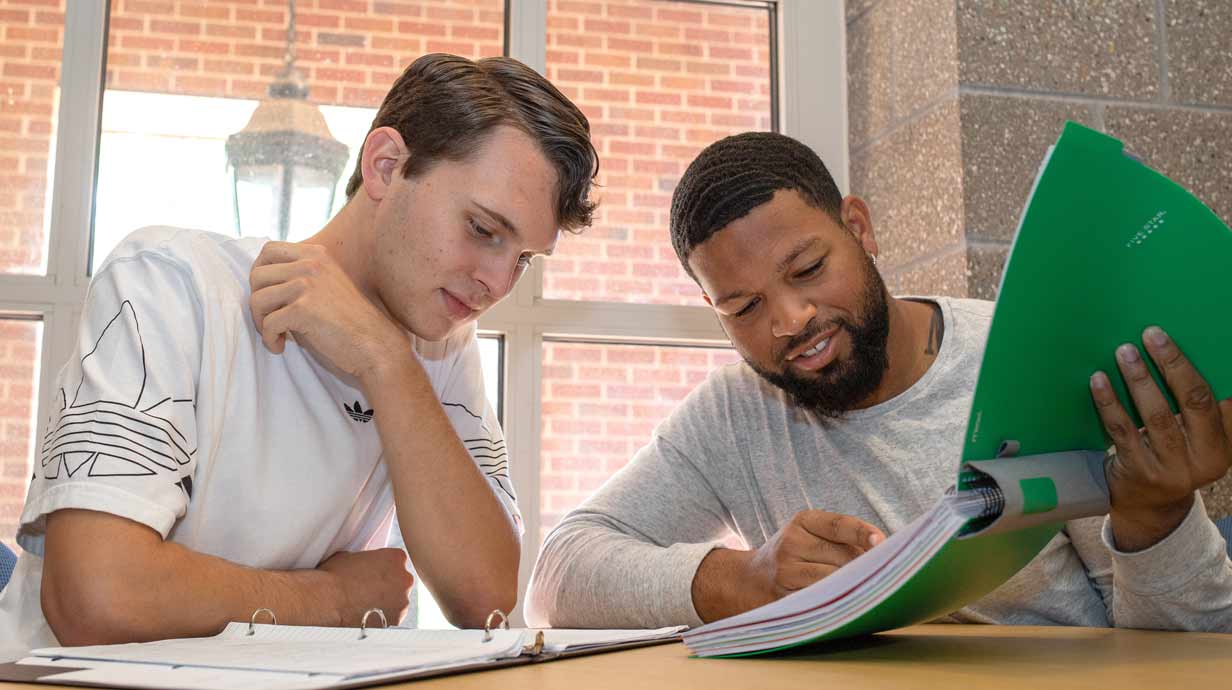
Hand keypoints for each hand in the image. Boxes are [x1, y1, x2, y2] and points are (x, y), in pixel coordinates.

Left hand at [249, 242, 408, 381]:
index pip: (269, 250)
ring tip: (275, 336)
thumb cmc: (346, 322)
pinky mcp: (304, 309)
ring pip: (257, 299)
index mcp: (316, 255)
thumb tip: (256, 282)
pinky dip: (269, 339)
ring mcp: (307, 284)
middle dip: (257, 302)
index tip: (267, 297)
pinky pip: (268, 323)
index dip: (260, 274)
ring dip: (261, 323)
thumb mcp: (323, 287)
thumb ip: (296, 278)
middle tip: (269, 322)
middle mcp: (311, 263)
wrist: (374, 345)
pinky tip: (280, 347)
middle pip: (257, 275)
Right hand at [319, 548, 414, 626]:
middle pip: (400, 580)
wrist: (328, 601)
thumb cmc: (335, 577)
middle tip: (368, 589)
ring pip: (398, 600)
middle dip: (387, 585)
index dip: (383, 567)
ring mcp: (403, 600)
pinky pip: (391, 616)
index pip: (396, 560)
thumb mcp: (351, 556)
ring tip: (365, 604)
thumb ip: (366, 558)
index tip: (373, 573)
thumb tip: (363, 564)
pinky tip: (366, 615)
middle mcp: (405, 578)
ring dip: (386, 602)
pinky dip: (382, 616)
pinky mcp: (396, 620)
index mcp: (396, 557)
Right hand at [746, 510, 884, 600]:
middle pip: (841, 557)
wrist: (749, 580)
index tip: (882, 541)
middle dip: (866, 567)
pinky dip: (839, 603)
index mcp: (802, 521)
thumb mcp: (810, 534)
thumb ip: (844, 538)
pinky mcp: (785, 597)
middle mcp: (791, 543)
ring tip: (874, 591)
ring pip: (833, 581)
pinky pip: (820, 601)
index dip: (861, 532)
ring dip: (856, 587)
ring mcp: (786, 572)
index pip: (837, 524)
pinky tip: (852, 605)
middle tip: (891, 574)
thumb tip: (888, 551)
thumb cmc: (796, 555)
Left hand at [1090, 326, 1231, 550]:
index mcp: (1220, 446)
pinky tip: (1098, 381)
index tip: (1166, 338)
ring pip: (1155, 415)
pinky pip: (1122, 431)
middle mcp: (1202, 459)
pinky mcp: (1137, 472)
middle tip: (1150, 335)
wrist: (1148, 507)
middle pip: (1189, 402)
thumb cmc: (1171, 459)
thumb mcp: (1195, 442)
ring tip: (1125, 352)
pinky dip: (1110, 402)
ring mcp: (1170, 468)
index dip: (1188, 366)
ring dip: (1139, 379)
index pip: (1210, 399)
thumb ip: (1195, 412)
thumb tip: (1178, 358)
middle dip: (1170, 364)